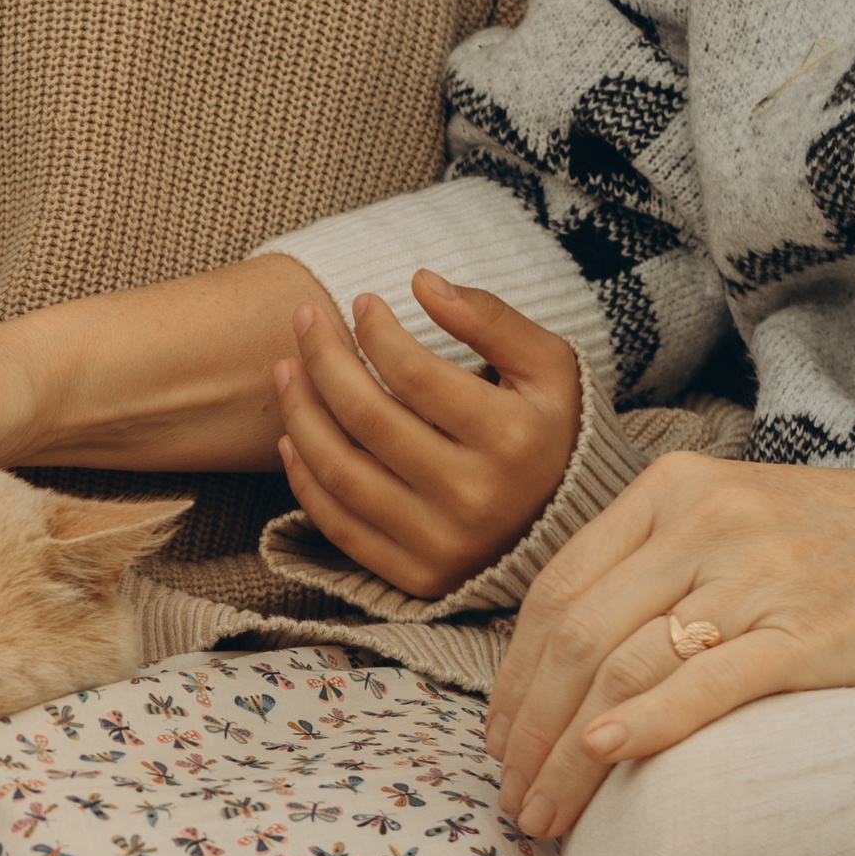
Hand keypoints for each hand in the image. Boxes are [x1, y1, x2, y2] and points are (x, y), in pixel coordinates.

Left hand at [273, 272, 580, 598]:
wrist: (568, 529)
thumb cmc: (548, 431)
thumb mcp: (548, 367)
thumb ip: (492, 319)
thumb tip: (421, 281)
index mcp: (513, 438)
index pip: (415, 373)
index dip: (376, 330)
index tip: (360, 302)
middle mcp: (475, 496)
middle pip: (366, 417)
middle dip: (323, 358)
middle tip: (304, 319)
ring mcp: (441, 542)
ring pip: (340, 470)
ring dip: (300, 413)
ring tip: (287, 370)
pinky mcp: (414, 575)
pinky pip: (337, 524)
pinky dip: (304, 477)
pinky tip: (291, 436)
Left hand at [486, 450, 854, 836]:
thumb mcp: (741, 526)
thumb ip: (656, 572)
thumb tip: (567, 668)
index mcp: (673, 491)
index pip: (556, 592)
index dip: (513, 677)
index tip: (495, 740)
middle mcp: (705, 522)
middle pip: (574, 637)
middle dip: (526, 728)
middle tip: (509, 794)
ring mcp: (758, 573)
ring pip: (622, 668)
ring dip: (567, 752)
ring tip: (544, 811)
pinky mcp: (811, 630)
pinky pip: (705, 680)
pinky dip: (644, 722)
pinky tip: (603, 756)